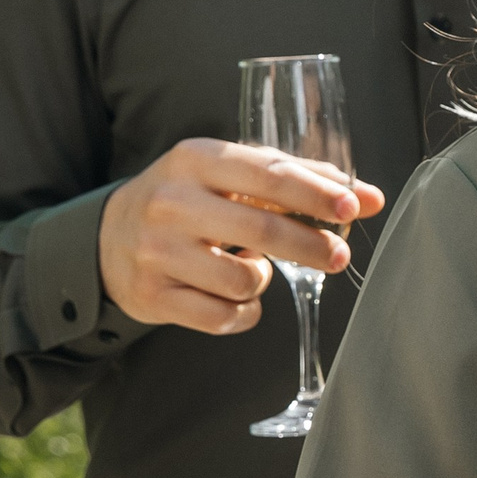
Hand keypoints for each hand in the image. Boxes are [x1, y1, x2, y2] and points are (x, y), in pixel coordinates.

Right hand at [97, 141, 384, 335]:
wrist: (107, 238)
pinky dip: (244, 313)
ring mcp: (157, 251)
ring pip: (243, 279)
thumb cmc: (190, 200)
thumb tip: (369, 199)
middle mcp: (171, 202)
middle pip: (261, 228)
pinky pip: (223, 317)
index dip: (314, 194)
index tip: (353, 208)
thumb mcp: (230, 175)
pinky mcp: (153, 296)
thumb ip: (299, 181)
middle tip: (338, 257)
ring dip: (264, 280)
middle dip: (310, 246)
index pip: (267, 174)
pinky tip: (235, 296)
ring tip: (253, 268)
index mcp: (195, 160)